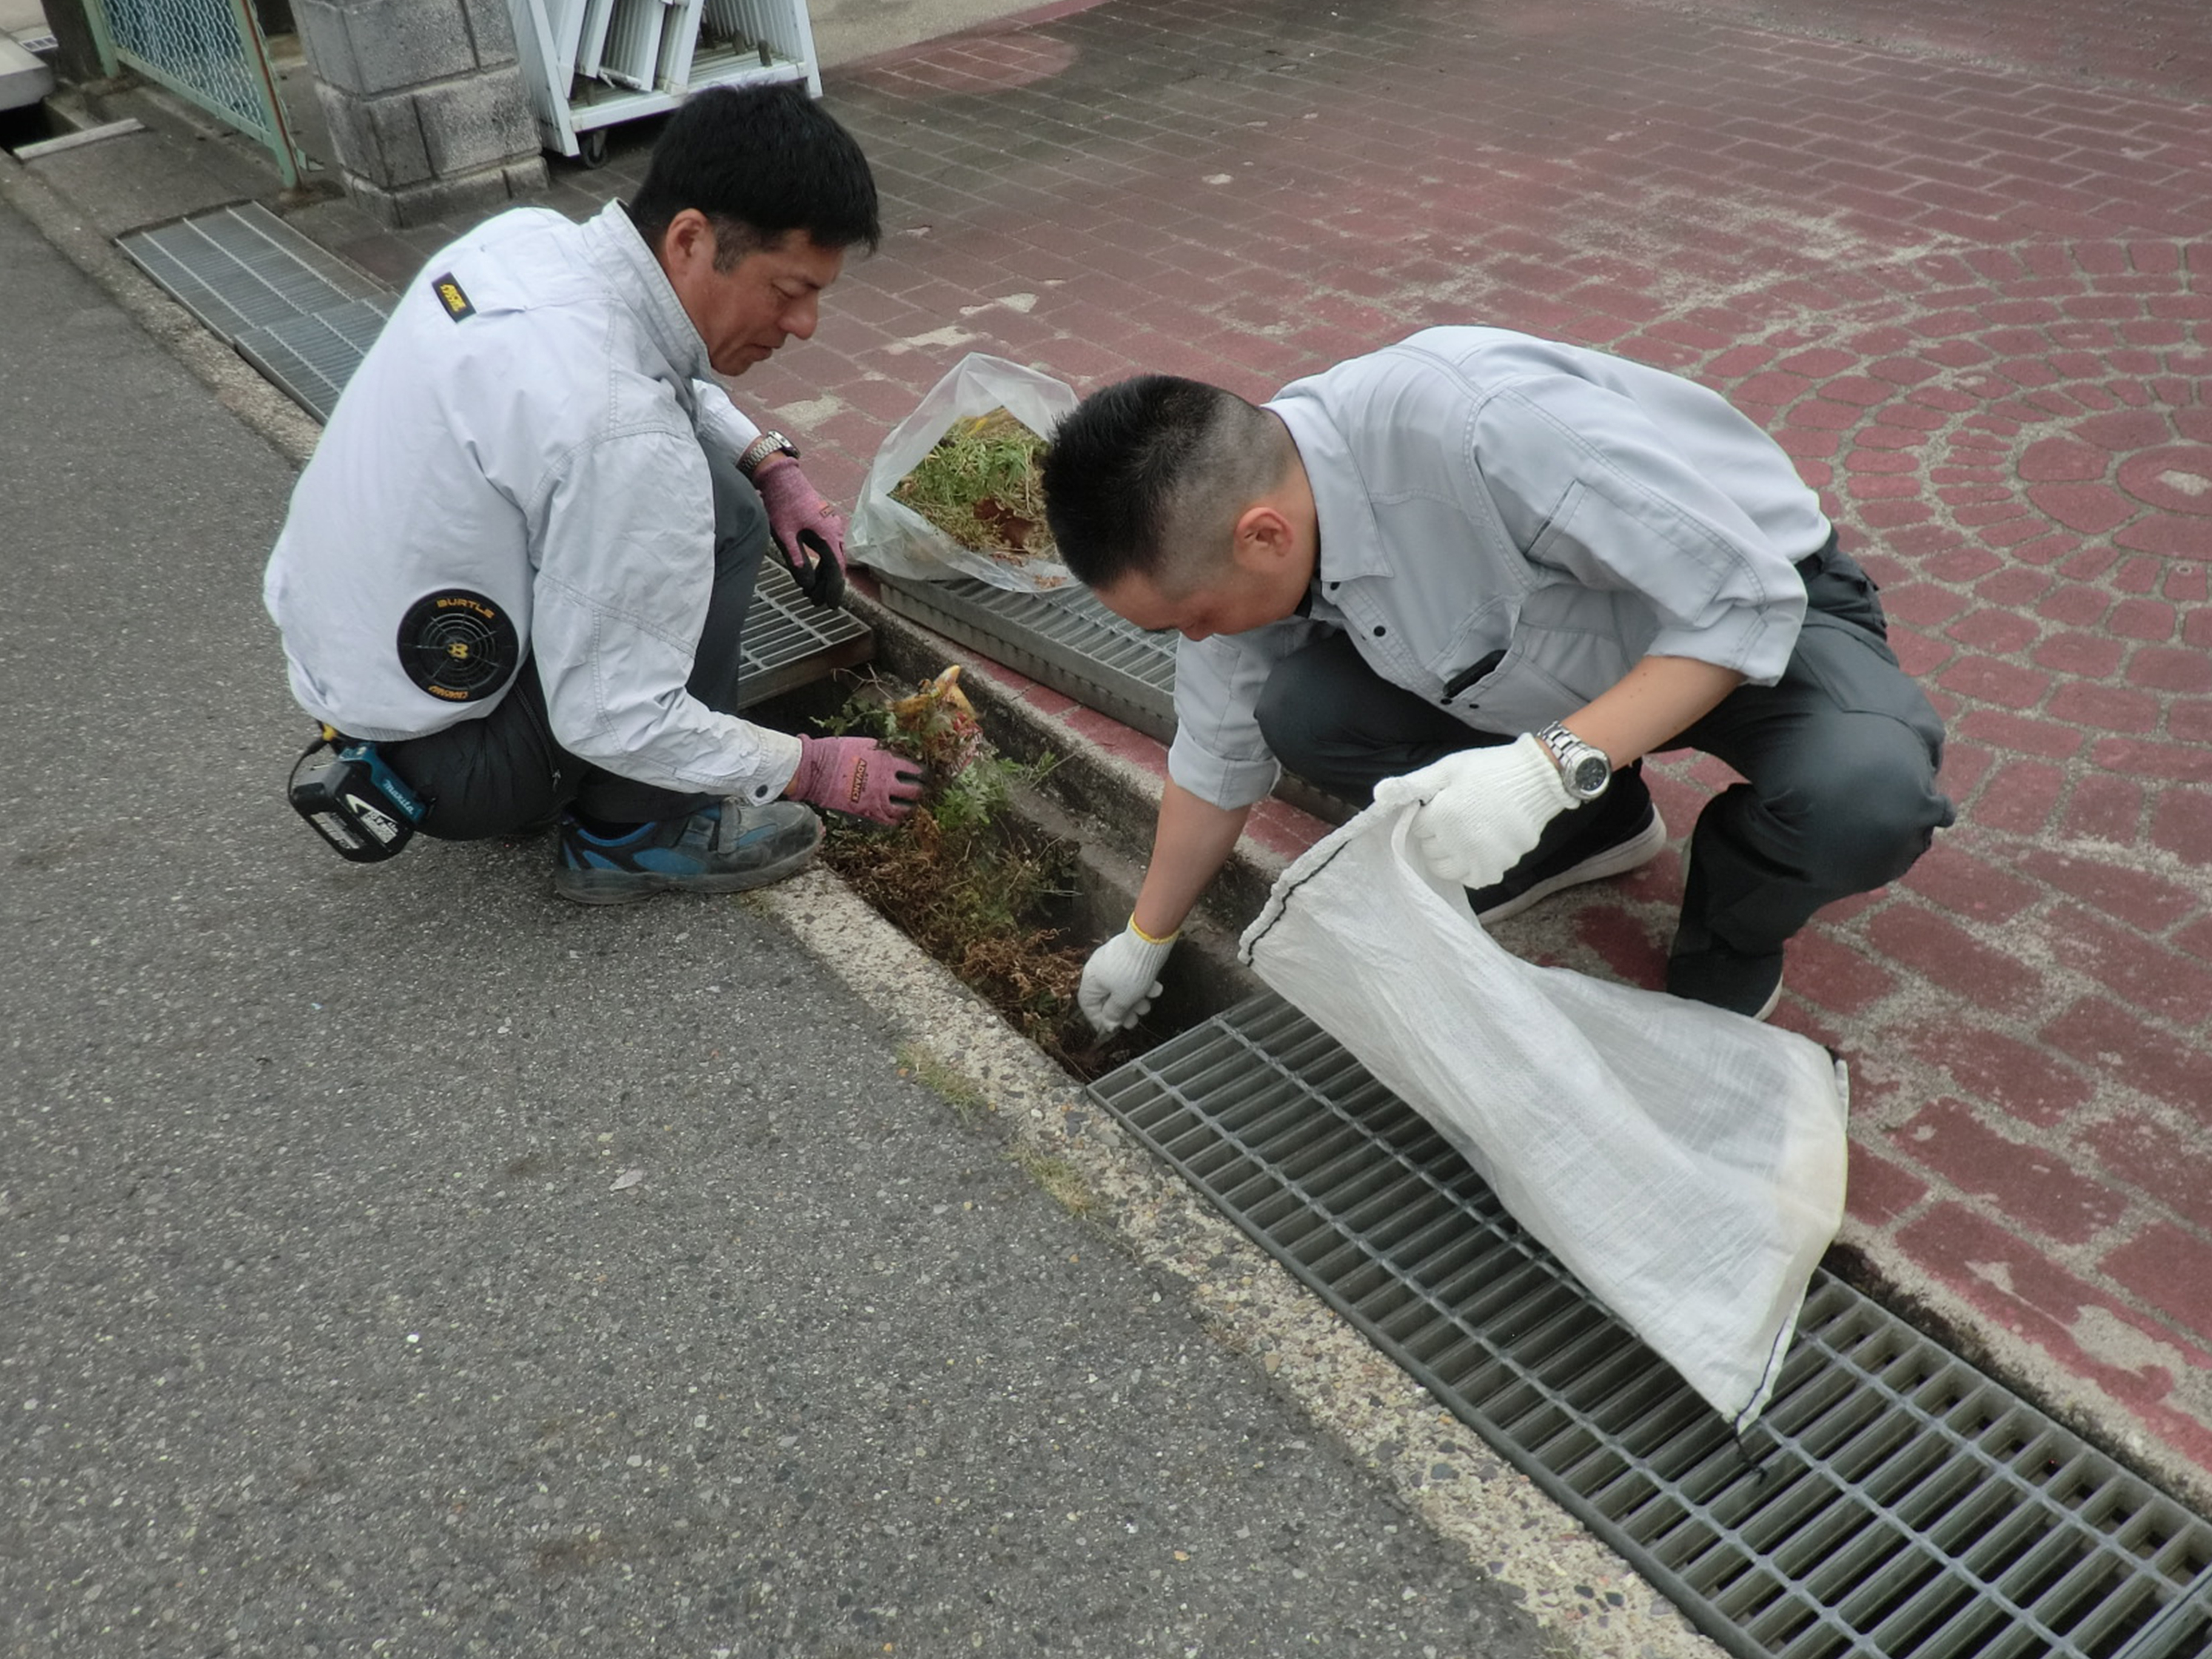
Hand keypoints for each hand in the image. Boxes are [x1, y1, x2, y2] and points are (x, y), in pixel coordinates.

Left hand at [751, 457, 846, 606]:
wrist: (780, 476)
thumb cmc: (781, 503)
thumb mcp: (785, 536)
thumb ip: (797, 562)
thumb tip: (807, 586)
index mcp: (828, 535)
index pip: (836, 570)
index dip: (834, 590)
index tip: (831, 606)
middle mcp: (834, 530)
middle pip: (836, 565)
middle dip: (827, 586)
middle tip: (815, 602)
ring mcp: (831, 525)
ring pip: (832, 557)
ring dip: (823, 575)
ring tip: (810, 591)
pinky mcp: (823, 522)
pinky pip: (828, 547)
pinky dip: (821, 562)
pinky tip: (811, 571)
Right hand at [786, 736, 923, 824]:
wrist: (816, 768)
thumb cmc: (835, 752)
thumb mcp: (863, 743)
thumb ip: (880, 749)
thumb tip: (890, 750)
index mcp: (887, 761)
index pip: (914, 770)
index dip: (920, 774)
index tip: (922, 776)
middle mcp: (886, 781)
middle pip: (914, 791)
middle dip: (918, 792)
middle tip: (918, 792)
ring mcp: (877, 798)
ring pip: (904, 809)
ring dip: (908, 808)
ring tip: (908, 806)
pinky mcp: (867, 811)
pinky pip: (888, 821)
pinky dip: (894, 820)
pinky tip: (894, 817)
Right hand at [1079, 920, 1176, 1035]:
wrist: (1149, 940)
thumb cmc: (1132, 971)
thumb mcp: (1123, 999)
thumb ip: (1114, 1014)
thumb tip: (1109, 1025)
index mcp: (1090, 980)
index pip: (1088, 1005)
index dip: (1099, 1019)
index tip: (1112, 1028)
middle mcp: (1098, 970)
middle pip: (1108, 998)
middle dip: (1124, 1011)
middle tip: (1135, 1019)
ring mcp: (1114, 962)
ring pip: (1122, 988)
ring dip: (1136, 1000)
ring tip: (1148, 1004)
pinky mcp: (1129, 957)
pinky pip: (1132, 976)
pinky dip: (1143, 985)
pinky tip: (1155, 989)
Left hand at [1373, 732, 1582, 888]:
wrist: (1536, 779)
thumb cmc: (1488, 769)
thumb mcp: (1448, 768)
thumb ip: (1414, 784)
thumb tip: (1379, 794)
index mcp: (1442, 816)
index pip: (1417, 828)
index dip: (1427, 816)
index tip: (1440, 806)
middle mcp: (1457, 842)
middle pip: (1429, 851)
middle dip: (1434, 837)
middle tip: (1452, 821)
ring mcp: (1479, 857)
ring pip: (1446, 870)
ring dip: (1447, 857)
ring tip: (1461, 838)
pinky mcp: (1500, 865)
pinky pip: (1474, 880)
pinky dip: (1471, 870)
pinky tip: (1476, 852)